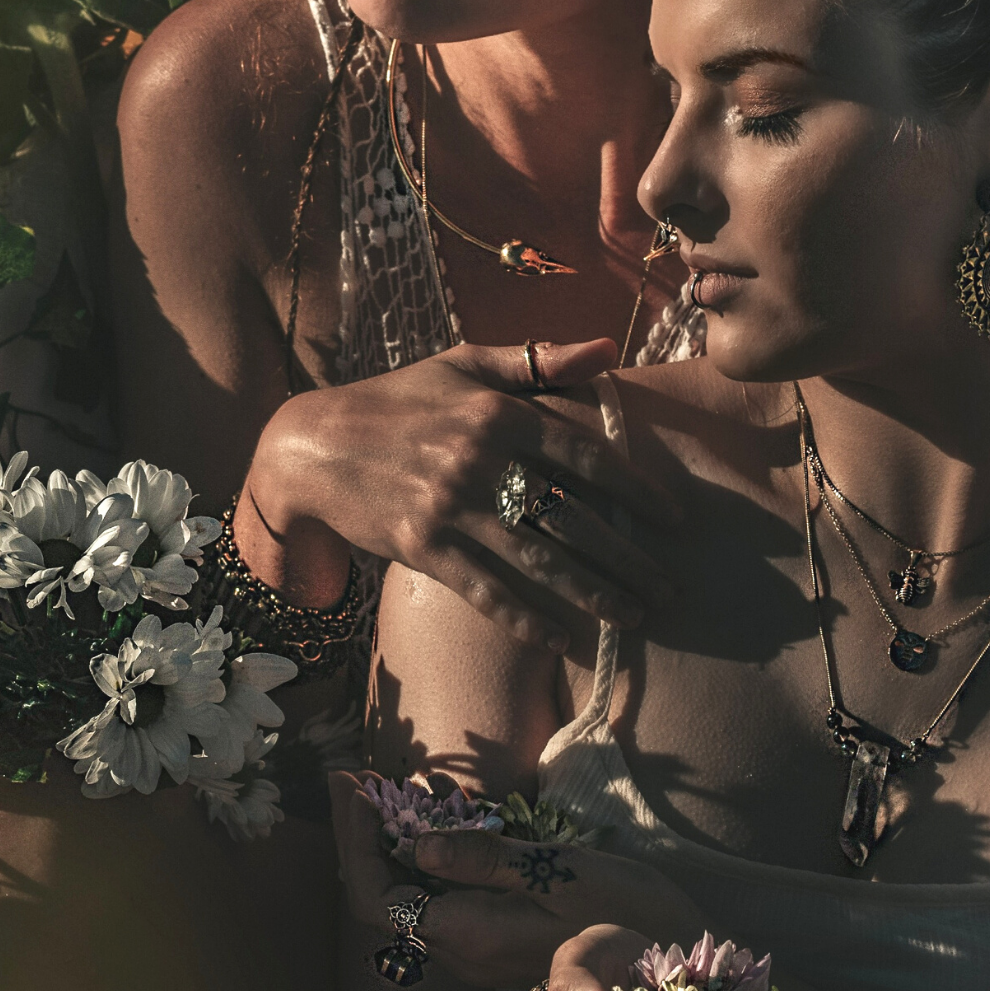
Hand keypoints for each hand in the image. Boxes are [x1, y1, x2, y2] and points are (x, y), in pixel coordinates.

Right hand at [244, 338, 682, 646]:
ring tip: (635, 616)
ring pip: (538, 559)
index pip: (584, 454)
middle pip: (572, 516)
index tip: (676, 517)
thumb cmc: (398, 401)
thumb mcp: (464, 364)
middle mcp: (479, 460)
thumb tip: (607, 351)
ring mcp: (450, 507)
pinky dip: (525, 618)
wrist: (313, 445)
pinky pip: (485, 590)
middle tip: (670, 587)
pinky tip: (562, 639)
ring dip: (593, 593)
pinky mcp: (422, 546)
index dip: (636, 488)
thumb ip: (537, 361)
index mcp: (497, 412)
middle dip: (628, 557)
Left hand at [329, 772, 703, 987]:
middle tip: (352, 777)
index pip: (378, 897)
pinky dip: (424, 852)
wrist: (674, 953)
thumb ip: (485, 860)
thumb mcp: (558, 870)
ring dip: (389, 841)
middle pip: (384, 896)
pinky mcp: (494, 936)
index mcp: (471, 935)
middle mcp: (463, 951)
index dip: (354, 842)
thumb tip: (417, 845)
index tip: (351, 786)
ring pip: (410, 895)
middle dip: (361, 835)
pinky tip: (431, 814)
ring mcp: (477, 948)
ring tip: (384, 786)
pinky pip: (440, 895)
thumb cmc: (626, 908)